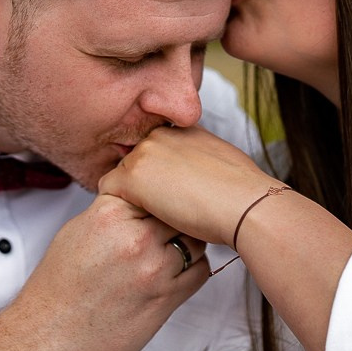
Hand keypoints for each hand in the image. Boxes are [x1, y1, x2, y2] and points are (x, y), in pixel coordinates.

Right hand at [4, 194, 207, 350]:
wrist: (48, 337)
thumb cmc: (57, 291)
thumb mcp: (76, 232)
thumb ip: (112, 213)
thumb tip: (138, 203)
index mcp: (109, 214)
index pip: (154, 188)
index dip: (158, 198)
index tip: (156, 207)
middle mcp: (134, 238)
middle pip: (177, 212)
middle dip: (175, 219)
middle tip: (168, 230)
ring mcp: (154, 268)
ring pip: (194, 241)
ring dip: (187, 244)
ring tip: (168, 253)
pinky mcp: (166, 297)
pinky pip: (200, 271)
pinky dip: (193, 269)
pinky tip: (175, 273)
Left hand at [99, 125, 273, 245]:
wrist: (243, 204)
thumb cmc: (240, 192)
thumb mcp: (221, 163)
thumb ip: (199, 162)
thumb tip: (194, 178)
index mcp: (181, 130)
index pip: (154, 151)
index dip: (158, 176)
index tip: (167, 194)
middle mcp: (159, 134)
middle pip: (134, 162)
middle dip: (141, 185)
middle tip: (157, 210)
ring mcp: (143, 153)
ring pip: (121, 176)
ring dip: (130, 196)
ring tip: (150, 218)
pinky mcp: (131, 176)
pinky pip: (108, 191)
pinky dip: (119, 207)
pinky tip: (137, 220)